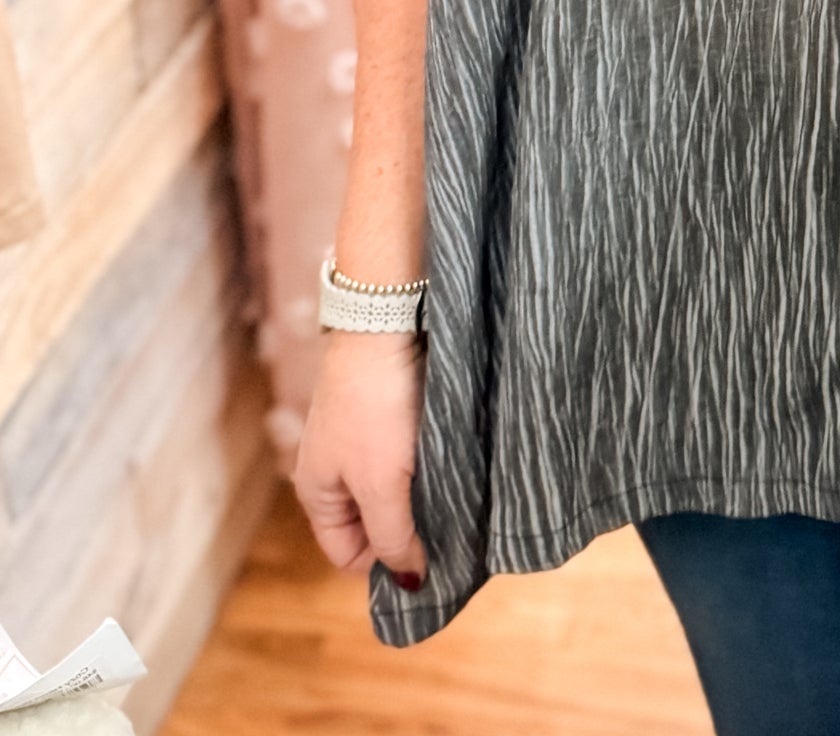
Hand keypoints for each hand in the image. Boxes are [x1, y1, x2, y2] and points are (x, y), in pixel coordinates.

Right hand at [293, 331, 429, 587]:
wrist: (384, 323)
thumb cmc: (374, 408)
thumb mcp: (381, 483)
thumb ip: (393, 534)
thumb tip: (410, 582)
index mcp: (318, 492)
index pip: (348, 554)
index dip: (385, 564)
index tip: (427, 558)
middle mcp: (334, 468)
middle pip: (372, 522)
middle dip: (408, 529)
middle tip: (449, 527)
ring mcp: (360, 437)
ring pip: (394, 488)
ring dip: (421, 495)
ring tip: (455, 492)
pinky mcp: (387, 410)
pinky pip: (407, 455)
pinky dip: (427, 463)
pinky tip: (452, 459)